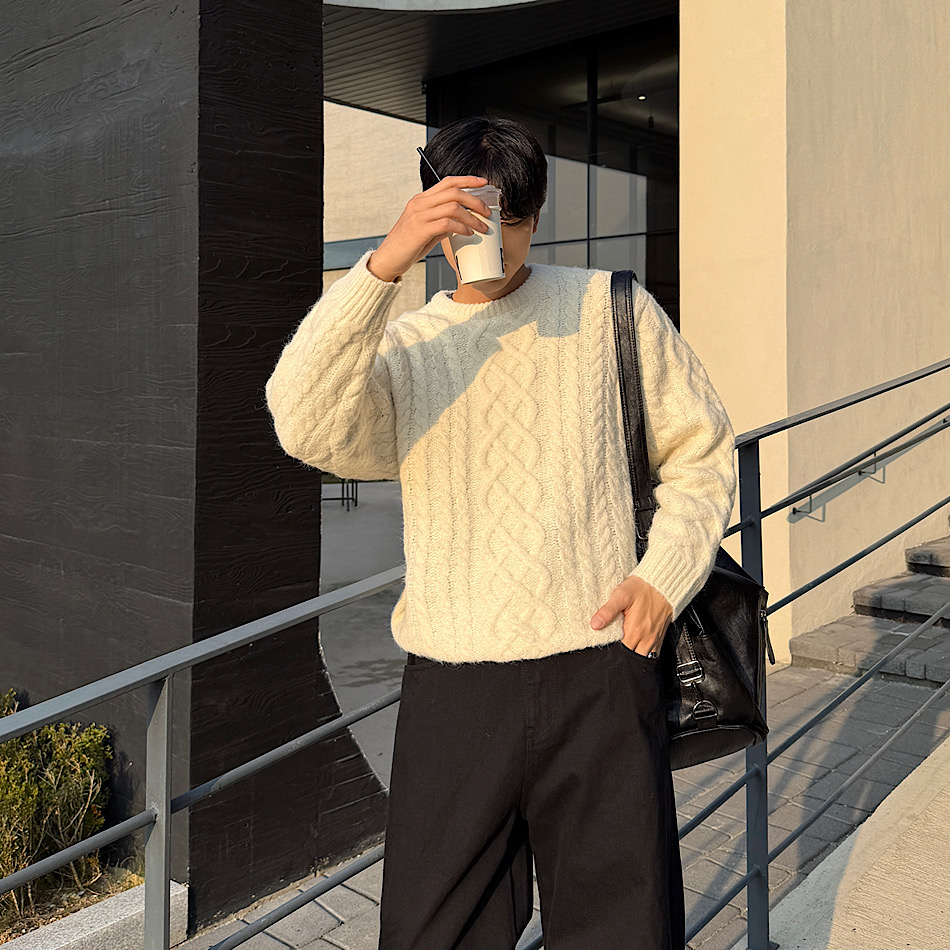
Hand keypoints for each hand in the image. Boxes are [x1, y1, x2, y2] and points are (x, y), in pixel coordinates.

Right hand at [367, 176, 492, 282]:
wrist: (388, 259)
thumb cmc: (407, 245)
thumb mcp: (426, 229)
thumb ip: (441, 222)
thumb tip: (461, 221)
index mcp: (421, 200)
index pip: (447, 182)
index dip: (467, 179)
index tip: (483, 183)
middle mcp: (419, 203)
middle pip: (453, 192)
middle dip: (475, 200)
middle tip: (487, 212)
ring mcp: (418, 216)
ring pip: (453, 207)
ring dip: (472, 217)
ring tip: (481, 227)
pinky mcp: (419, 230)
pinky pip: (446, 223)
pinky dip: (461, 227)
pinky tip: (468, 233)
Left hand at [590, 575, 672, 655]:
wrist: (662, 584)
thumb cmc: (642, 588)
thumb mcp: (621, 595)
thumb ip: (608, 611)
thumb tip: (595, 624)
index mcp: (635, 631)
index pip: (621, 652)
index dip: (613, 651)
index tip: (608, 644)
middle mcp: (646, 638)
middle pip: (632, 657)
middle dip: (624, 655)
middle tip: (617, 645)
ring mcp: (654, 639)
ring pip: (644, 657)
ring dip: (635, 655)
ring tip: (627, 645)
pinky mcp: (660, 636)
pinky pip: (654, 653)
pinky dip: (645, 653)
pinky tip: (638, 644)